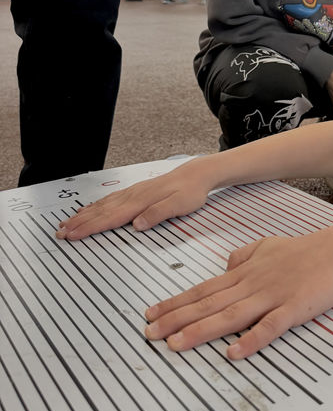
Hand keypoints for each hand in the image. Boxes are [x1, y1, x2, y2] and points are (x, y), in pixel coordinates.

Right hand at [55, 157, 217, 239]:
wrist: (196, 174)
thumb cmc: (189, 191)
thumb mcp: (179, 205)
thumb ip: (158, 214)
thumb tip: (138, 225)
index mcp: (140, 201)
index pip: (110, 217)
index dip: (89, 228)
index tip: (73, 235)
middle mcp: (132, 196)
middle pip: (100, 212)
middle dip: (78, 223)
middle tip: (60, 233)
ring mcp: (132, 193)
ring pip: (102, 205)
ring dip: (83, 215)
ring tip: (66, 223)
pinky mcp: (135, 191)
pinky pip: (109, 200)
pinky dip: (95, 206)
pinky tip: (88, 209)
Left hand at [144, 229, 332, 356]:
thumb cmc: (302, 250)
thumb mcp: (266, 246)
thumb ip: (243, 256)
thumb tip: (226, 264)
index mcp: (243, 273)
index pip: (203, 290)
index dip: (175, 303)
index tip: (150, 315)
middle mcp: (251, 285)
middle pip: (208, 304)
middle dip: (176, 320)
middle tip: (149, 334)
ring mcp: (272, 297)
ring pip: (230, 316)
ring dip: (201, 331)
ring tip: (176, 344)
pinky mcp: (293, 309)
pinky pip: (270, 327)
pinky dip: (250, 339)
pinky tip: (234, 353)